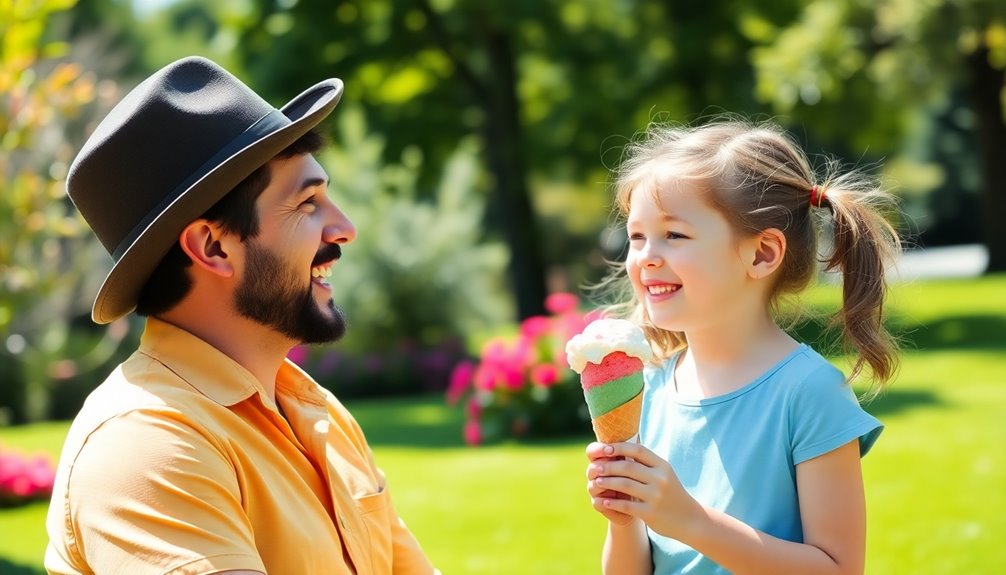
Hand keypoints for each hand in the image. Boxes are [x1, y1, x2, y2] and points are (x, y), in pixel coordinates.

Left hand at [586, 441, 701, 537]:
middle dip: (608, 466)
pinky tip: (603, 500)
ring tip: (596, 482)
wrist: (689, 519)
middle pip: (628, 467)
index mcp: (662, 465)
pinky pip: (626, 505)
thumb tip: (623, 443)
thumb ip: (646, 462)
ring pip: (625, 484)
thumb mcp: (664, 473)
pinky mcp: (651, 513)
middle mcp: (660, 478)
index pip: (638, 450)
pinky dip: (612, 502)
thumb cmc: (670, 492)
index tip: (605, 449)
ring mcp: (656, 496)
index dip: (619, 447)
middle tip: (595, 467)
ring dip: (607, 482)